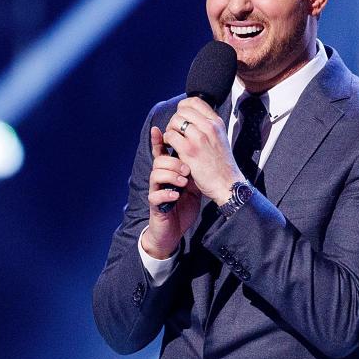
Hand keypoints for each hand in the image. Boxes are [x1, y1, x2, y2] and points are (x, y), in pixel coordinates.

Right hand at [143, 125, 200, 258]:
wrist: (175, 229)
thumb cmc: (184, 204)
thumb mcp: (192, 182)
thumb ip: (193, 167)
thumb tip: (203, 148)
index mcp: (168, 171)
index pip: (160, 152)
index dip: (158, 140)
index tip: (158, 129)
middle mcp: (160, 179)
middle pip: (159, 160)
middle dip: (174, 162)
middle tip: (187, 169)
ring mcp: (156, 191)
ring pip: (155, 174)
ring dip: (171, 176)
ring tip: (184, 182)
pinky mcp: (155, 205)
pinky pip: (155, 195)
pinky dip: (166, 194)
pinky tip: (176, 196)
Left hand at [162, 97, 243, 202]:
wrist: (227, 183)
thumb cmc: (221, 163)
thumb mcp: (220, 137)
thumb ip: (208, 125)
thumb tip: (192, 115)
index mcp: (217, 122)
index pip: (195, 101)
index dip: (183, 107)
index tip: (181, 116)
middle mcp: (209, 127)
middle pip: (182, 110)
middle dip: (175, 120)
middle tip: (176, 131)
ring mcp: (199, 138)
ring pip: (175, 121)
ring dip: (170, 130)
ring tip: (174, 139)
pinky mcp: (189, 151)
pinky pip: (171, 136)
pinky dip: (167, 140)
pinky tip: (172, 147)